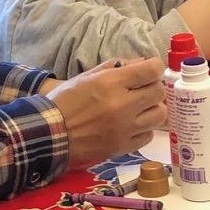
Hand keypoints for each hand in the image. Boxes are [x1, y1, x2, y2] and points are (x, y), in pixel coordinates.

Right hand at [47, 57, 166, 168]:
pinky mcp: (124, 146)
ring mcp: (125, 128)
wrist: (50, 135)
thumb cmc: (65, 102)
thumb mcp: (85, 77)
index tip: (149, 70)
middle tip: (142, 90)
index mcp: (110, 83)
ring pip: (159, 115)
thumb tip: (140, 62)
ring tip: (140, 109)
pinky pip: (148, 135)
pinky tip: (132, 125)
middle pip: (158, 92)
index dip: (154, 67)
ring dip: (152, 109)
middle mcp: (122, 104)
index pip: (151, 70)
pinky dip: (143, 129)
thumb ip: (114, 67)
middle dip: (153, 87)